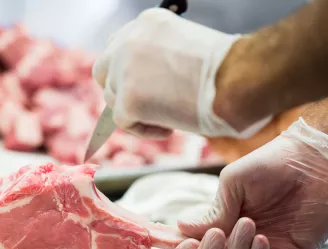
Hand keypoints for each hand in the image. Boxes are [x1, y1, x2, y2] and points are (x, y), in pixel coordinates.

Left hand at [93, 8, 270, 138]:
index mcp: (148, 23)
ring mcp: (125, 70)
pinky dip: (143, 129)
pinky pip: (123, 122)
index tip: (143, 87)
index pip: (119, 47)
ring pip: (113, 98)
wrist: (240, 80)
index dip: (127, 71)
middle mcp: (130, 41)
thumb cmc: (230, 69)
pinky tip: (167, 128)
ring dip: (135, 112)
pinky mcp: (128, 99)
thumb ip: (162, 61)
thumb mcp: (189, 51)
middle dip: (120, 90)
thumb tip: (154, 84)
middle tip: (144, 105)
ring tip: (167, 118)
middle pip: (104, 71)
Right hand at [172, 117, 327, 248]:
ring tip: (247, 224)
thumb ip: (213, 210)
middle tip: (215, 235)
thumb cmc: (270, 166)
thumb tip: (183, 227)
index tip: (182, 242)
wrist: (311, 162)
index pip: (194, 246)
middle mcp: (237, 239)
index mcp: (221, 221)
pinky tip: (260, 238)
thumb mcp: (233, 182)